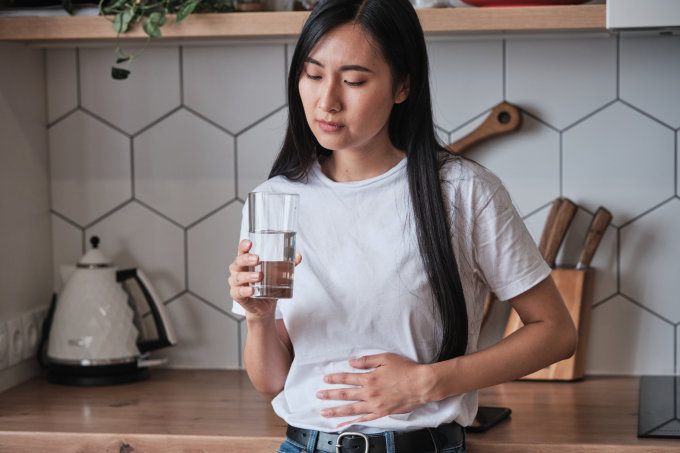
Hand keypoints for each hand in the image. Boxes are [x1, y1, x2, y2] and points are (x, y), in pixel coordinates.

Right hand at [228, 239, 301, 320]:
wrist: (264, 307)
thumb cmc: (267, 286)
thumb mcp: (277, 274)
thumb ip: (287, 265)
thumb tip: (298, 256)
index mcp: (246, 262)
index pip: (242, 251)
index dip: (243, 246)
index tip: (249, 243)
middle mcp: (238, 271)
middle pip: (238, 262)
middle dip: (246, 259)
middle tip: (257, 259)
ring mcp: (236, 283)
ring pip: (238, 277)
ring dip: (248, 276)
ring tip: (259, 276)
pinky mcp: (237, 295)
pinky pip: (238, 292)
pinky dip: (245, 291)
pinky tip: (252, 290)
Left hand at [316, 353, 433, 427]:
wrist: (422, 385)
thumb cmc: (406, 370)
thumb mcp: (386, 358)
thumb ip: (367, 360)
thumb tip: (352, 363)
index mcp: (370, 378)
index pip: (347, 378)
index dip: (335, 378)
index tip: (325, 379)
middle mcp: (370, 393)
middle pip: (345, 394)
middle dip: (330, 395)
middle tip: (319, 396)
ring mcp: (375, 405)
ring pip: (351, 409)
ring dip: (336, 410)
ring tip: (324, 412)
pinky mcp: (382, 413)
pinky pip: (363, 419)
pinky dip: (351, 422)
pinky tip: (342, 424)